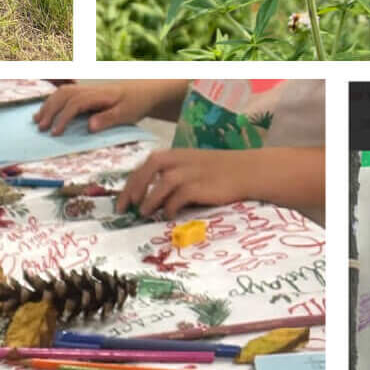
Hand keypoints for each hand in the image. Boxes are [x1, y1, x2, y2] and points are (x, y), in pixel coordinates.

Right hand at [35, 81, 168, 133]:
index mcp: (99, 95)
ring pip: (61, 94)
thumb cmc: (136, 103)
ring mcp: (86, 89)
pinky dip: (52, 102)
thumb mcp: (127, 114)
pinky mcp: (85, 93)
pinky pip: (64, 94)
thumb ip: (108, 119)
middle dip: (50, 111)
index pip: (75, 104)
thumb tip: (89, 127)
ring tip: (37, 121)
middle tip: (41, 128)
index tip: (55, 133)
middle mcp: (89, 90)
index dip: (63, 118)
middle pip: (63, 96)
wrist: (144, 91)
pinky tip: (44, 112)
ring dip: (48, 106)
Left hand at [118, 147, 261, 219]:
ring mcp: (191, 173)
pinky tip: (167, 215)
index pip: (146, 165)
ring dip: (149, 200)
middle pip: (148, 170)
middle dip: (133, 189)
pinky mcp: (200, 187)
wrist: (247, 171)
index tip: (123, 200)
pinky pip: (178, 198)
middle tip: (125, 207)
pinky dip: (169, 207)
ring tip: (143, 213)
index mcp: (176, 155)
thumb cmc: (220, 171)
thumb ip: (173, 174)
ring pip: (161, 184)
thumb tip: (152, 195)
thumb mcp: (193, 166)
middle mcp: (180, 161)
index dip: (131, 183)